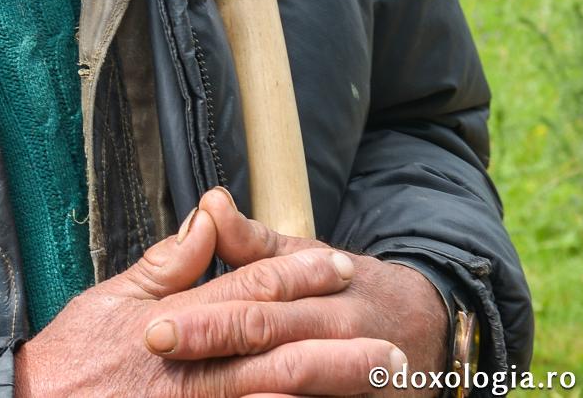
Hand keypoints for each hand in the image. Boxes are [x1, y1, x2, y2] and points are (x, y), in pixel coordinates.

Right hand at [14, 200, 405, 396]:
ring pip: (270, 395)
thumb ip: (165, 264)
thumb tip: (208, 221)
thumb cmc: (72, 356)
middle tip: (388, 341)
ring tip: (377, 384)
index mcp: (171, 321)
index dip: (295, 275)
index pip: (244, 289)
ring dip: (326, 388)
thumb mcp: (110, 298)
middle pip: (273, 349)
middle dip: (333, 343)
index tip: (338, 265)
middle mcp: (188, 367)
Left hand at [142, 187, 448, 396]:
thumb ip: (253, 241)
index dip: (204, 314)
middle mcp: (341, 327)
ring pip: (301, 377)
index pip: (255, 295)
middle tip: (157, 346)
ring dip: (251, 384)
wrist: (430, 330)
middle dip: (212, 341)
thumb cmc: (347, 289)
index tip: (152, 326)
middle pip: (271, 335)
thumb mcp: (305, 255)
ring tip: (196, 391)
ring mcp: (361, 370)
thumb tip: (210, 204)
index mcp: (322, 284)